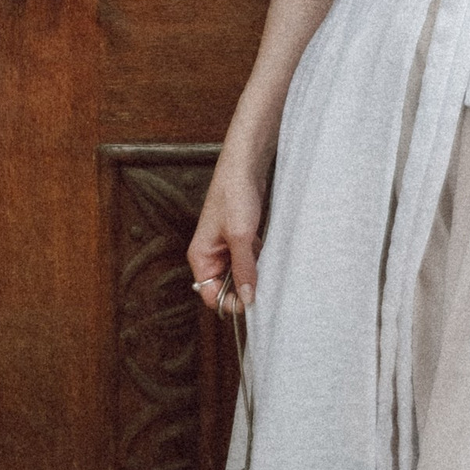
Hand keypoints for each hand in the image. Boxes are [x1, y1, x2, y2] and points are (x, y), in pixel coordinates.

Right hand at [188, 155, 266, 310]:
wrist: (245, 166)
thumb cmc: (234, 195)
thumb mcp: (240, 237)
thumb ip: (243, 269)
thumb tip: (247, 297)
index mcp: (201, 257)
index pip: (210, 294)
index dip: (230, 302)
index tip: (252, 303)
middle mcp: (210, 255)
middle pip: (225, 287)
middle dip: (244, 289)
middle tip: (265, 287)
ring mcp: (225, 247)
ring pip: (239, 274)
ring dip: (253, 274)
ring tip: (269, 269)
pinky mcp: (239, 239)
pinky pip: (248, 260)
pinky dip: (259, 261)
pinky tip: (269, 256)